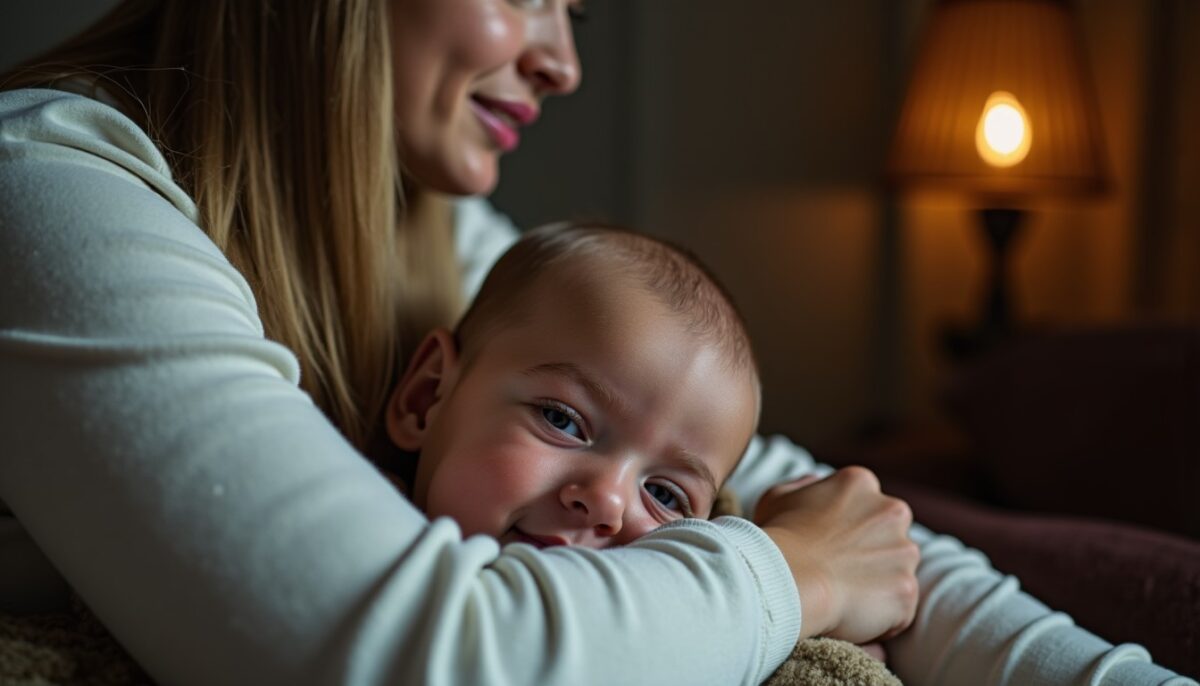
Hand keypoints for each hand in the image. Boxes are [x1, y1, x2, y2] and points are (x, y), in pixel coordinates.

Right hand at [756, 467, 918, 643]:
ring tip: (843, 596)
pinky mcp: (907, 589)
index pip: (866, 507)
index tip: (829, 549)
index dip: (848, 531)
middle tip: (837, 572)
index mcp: (860, 484)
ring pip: (898, 571)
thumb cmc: (778, 540)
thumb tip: (815, 483)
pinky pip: (899, 607)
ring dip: (878, 584)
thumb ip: (804, 487)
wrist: (790, 580)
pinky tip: (851, 614)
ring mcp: (903, 551)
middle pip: (890, 536)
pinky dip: (880, 617)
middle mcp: (891, 511)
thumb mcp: (778, 498)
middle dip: (871, 554)